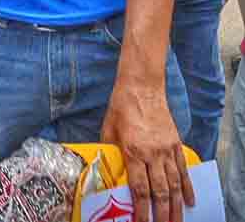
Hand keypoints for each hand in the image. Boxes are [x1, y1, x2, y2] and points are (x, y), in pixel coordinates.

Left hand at [101, 80, 194, 221]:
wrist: (142, 87)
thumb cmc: (120, 107)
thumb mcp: (108, 130)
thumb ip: (110, 152)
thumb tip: (106, 169)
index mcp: (133, 151)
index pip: (140, 188)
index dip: (142, 210)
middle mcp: (152, 153)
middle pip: (160, 191)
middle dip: (162, 214)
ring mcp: (167, 149)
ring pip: (175, 184)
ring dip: (176, 206)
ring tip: (176, 221)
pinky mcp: (175, 144)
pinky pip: (183, 170)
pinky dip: (187, 187)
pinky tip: (190, 201)